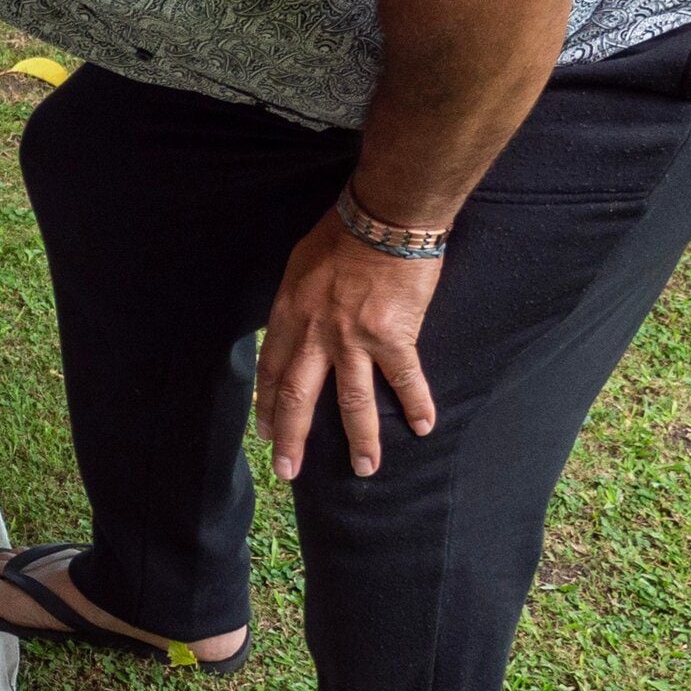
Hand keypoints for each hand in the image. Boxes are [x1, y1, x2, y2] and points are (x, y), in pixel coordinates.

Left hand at [255, 214, 443, 481]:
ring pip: (352, 403)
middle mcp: (316, 334)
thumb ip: (295, 302)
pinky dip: (416, 405)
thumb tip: (294, 324)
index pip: (271, 371)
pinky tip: (424, 427)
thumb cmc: (340, 233)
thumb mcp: (298, 266)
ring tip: (365, 469)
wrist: (384, 218)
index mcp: (289, 315)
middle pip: (298, 398)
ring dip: (359, 441)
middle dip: (293, 440)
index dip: (267, 406)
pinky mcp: (393, 337)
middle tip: (290, 472)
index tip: (266, 433)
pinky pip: (404, 379)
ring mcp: (354, 339)